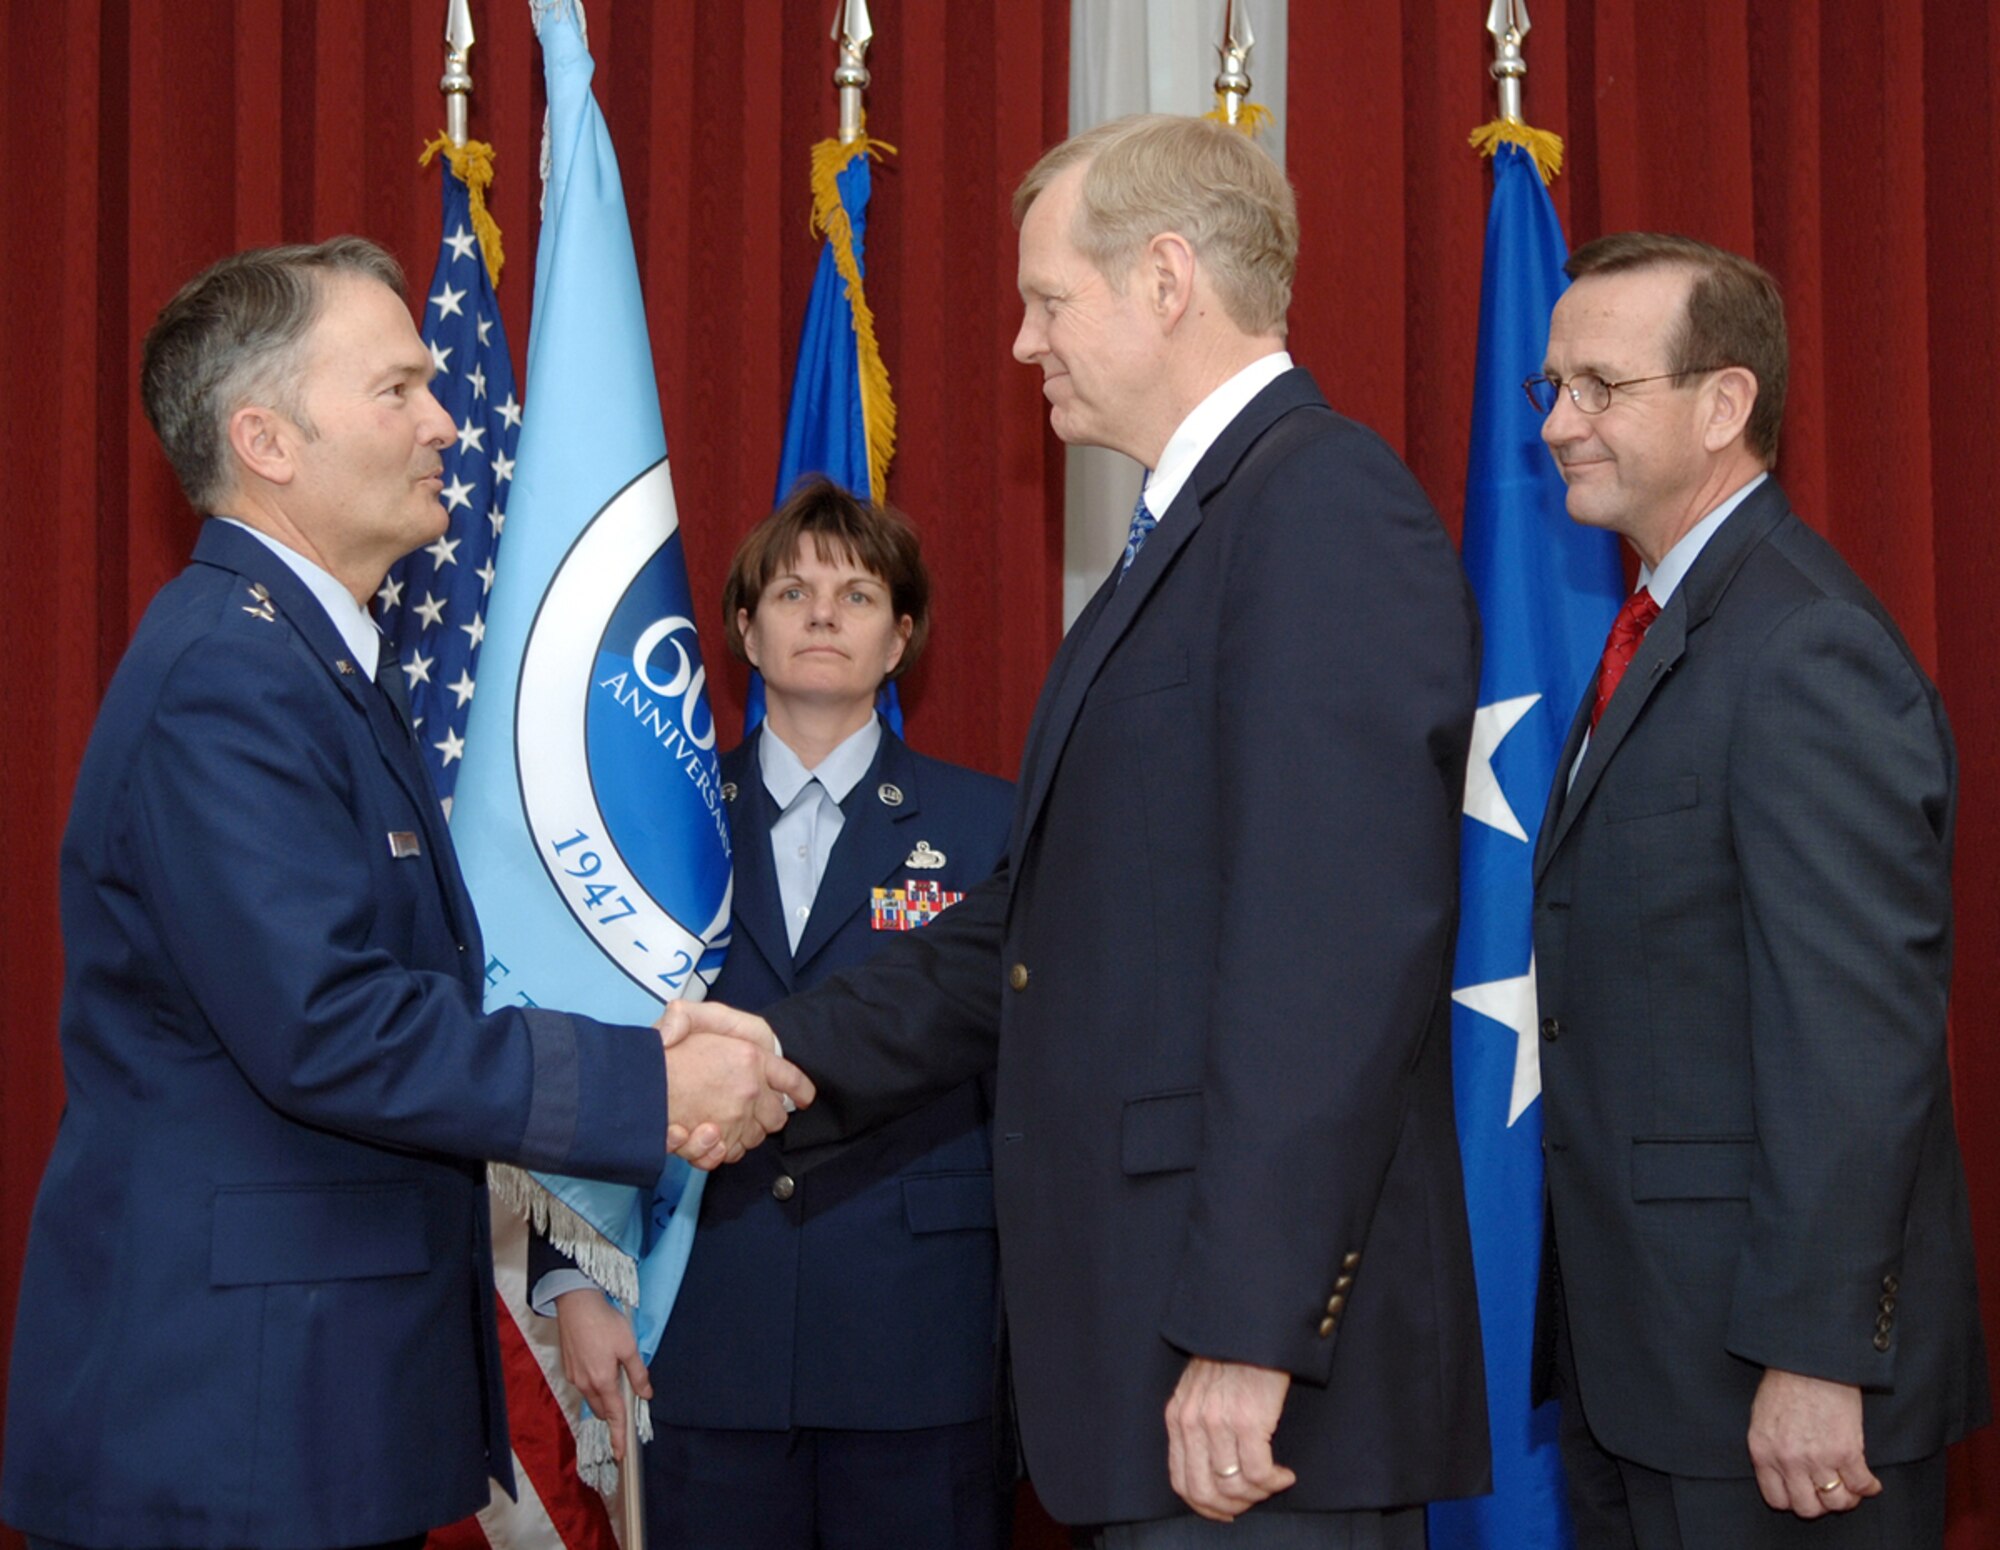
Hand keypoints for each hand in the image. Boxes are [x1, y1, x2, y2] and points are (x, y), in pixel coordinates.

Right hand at [553, 1289, 648, 1460]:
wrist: (576, 1304)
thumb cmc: (604, 1322)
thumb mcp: (629, 1346)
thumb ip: (638, 1373)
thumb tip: (646, 1394)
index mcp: (603, 1381)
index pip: (614, 1416)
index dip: (619, 1436)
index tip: (620, 1454)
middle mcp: (586, 1383)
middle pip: (603, 1409)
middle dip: (614, 1414)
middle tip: (627, 1409)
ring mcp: (575, 1376)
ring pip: (593, 1397)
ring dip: (605, 1398)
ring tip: (616, 1381)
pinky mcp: (569, 1367)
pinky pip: (585, 1385)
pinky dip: (595, 1385)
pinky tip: (602, 1368)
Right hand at [657, 1001, 796, 1165]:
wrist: (632, 1087)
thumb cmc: (660, 1053)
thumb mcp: (681, 1016)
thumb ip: (693, 1017)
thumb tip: (707, 1037)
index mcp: (750, 1056)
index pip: (790, 1077)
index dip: (799, 1089)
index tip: (803, 1097)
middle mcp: (749, 1090)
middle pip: (776, 1115)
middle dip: (766, 1116)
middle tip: (745, 1111)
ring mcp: (735, 1118)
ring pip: (753, 1137)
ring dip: (741, 1135)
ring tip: (718, 1125)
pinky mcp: (718, 1142)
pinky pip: (729, 1153)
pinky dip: (719, 1151)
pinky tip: (706, 1139)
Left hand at [1164, 1356, 1296, 1521]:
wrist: (1251, 1324)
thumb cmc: (1231, 1354)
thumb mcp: (1198, 1387)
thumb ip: (1196, 1422)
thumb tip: (1211, 1466)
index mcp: (1177, 1417)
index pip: (1181, 1481)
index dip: (1205, 1506)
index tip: (1226, 1509)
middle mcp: (1192, 1423)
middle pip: (1203, 1492)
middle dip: (1231, 1506)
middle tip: (1253, 1501)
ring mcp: (1218, 1423)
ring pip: (1234, 1487)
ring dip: (1257, 1495)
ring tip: (1273, 1483)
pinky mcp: (1249, 1422)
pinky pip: (1259, 1474)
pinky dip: (1274, 1482)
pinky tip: (1285, 1474)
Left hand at [1747, 1367, 1880, 1516]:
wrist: (1810, 1360)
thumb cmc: (1785, 1383)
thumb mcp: (1762, 1418)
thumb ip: (1769, 1449)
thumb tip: (1782, 1473)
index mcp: (1763, 1452)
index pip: (1776, 1499)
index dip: (1794, 1500)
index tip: (1805, 1493)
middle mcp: (1788, 1460)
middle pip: (1807, 1508)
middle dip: (1820, 1504)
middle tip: (1829, 1492)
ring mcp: (1818, 1459)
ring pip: (1837, 1502)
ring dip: (1847, 1498)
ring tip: (1850, 1487)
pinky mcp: (1846, 1452)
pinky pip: (1861, 1486)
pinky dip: (1869, 1487)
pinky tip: (1870, 1481)